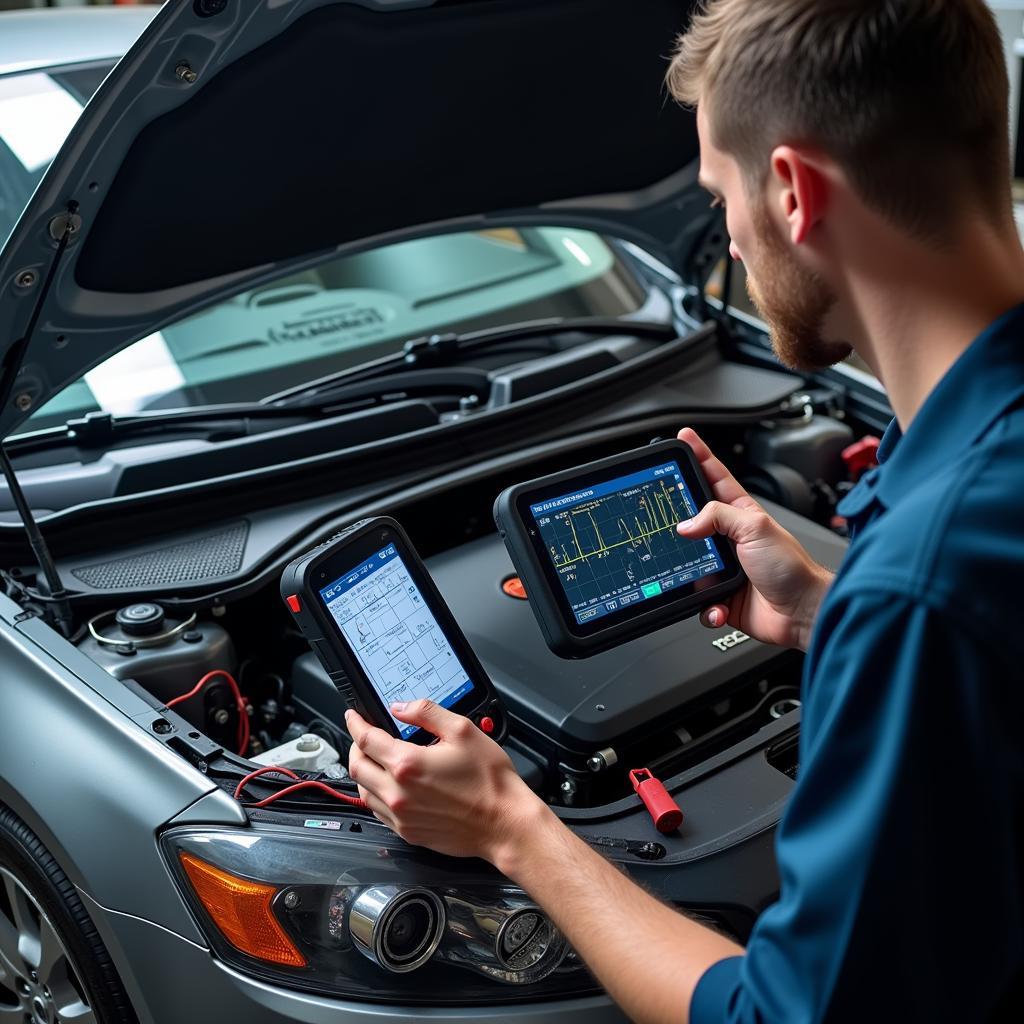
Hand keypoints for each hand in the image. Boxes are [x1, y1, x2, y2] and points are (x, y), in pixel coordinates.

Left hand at [345, 700, 548, 859]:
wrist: (505, 823)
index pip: (366, 740)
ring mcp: (401, 816)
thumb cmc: (490, 781)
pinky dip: (376, 794)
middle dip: (355, 747)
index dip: (356, 724)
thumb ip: (427, 712)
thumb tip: (401, 707)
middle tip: (364, 736)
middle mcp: (398, 793)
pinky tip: (390, 786)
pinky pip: (378, 811)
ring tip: (376, 760)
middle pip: (356, 767)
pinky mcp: (408, 833)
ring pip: (364, 791)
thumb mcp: (463, 731)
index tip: (354, 716)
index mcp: (408, 764)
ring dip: (364, 772)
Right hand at [676, 427, 832, 650]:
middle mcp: (729, 539)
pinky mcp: (720, 595)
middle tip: (665, 515)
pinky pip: (697, 599)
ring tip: (701, 575)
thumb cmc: (792, 569)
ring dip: (688, 574)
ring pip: (687, 563)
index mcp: (741, 514)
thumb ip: (719, 516)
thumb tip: (687, 523)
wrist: (802, 613)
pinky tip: (717, 604)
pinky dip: (705, 605)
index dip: (699, 456)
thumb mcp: (756, 528)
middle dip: (677, 520)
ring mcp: (723, 567)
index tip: (683, 438)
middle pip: (693, 520)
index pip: (715, 477)